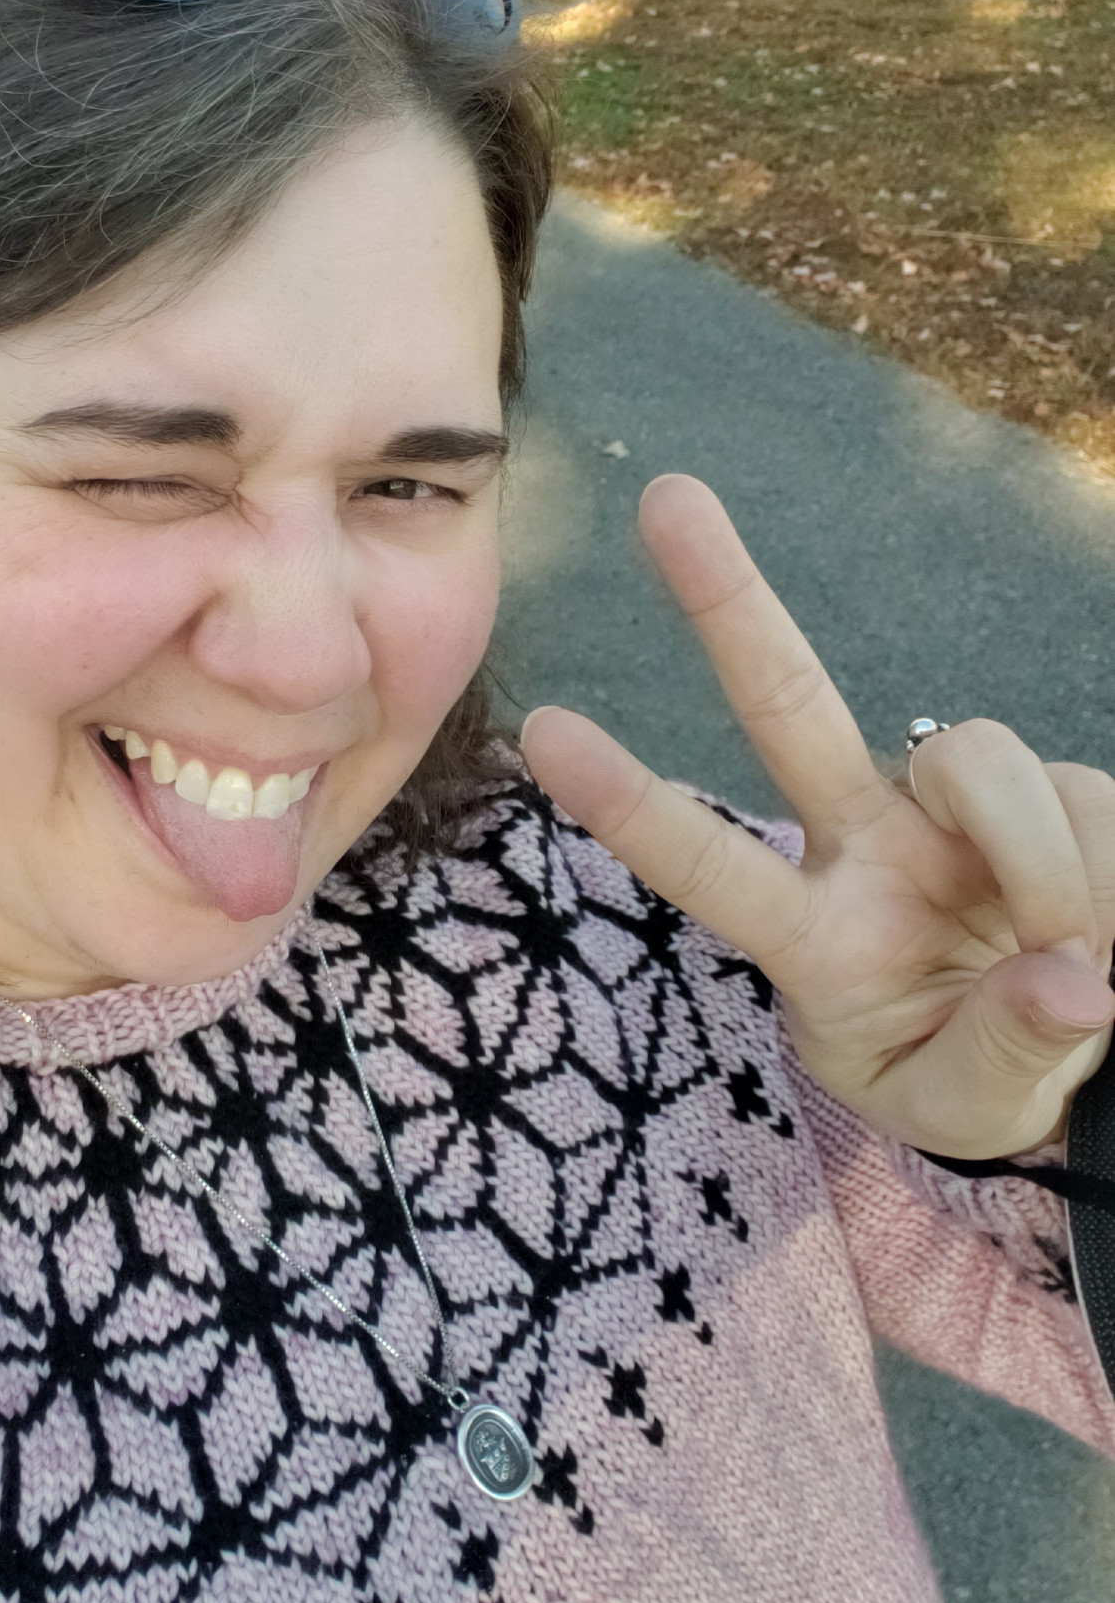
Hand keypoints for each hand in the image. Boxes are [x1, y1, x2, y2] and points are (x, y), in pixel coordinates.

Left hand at [520, 474, 1114, 1159]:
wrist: (1069, 1058)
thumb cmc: (973, 1078)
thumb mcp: (965, 1107)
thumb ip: (1004, 1055)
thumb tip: (1069, 978)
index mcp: (813, 934)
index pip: (710, 866)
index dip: (632, 805)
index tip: (543, 733)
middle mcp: (865, 846)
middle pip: (788, 705)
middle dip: (728, 603)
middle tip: (663, 495)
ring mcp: (951, 810)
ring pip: (972, 753)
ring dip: (1029, 850)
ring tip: (1065, 944)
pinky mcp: (1052, 790)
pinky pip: (1081, 794)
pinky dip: (1098, 861)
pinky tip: (1102, 920)